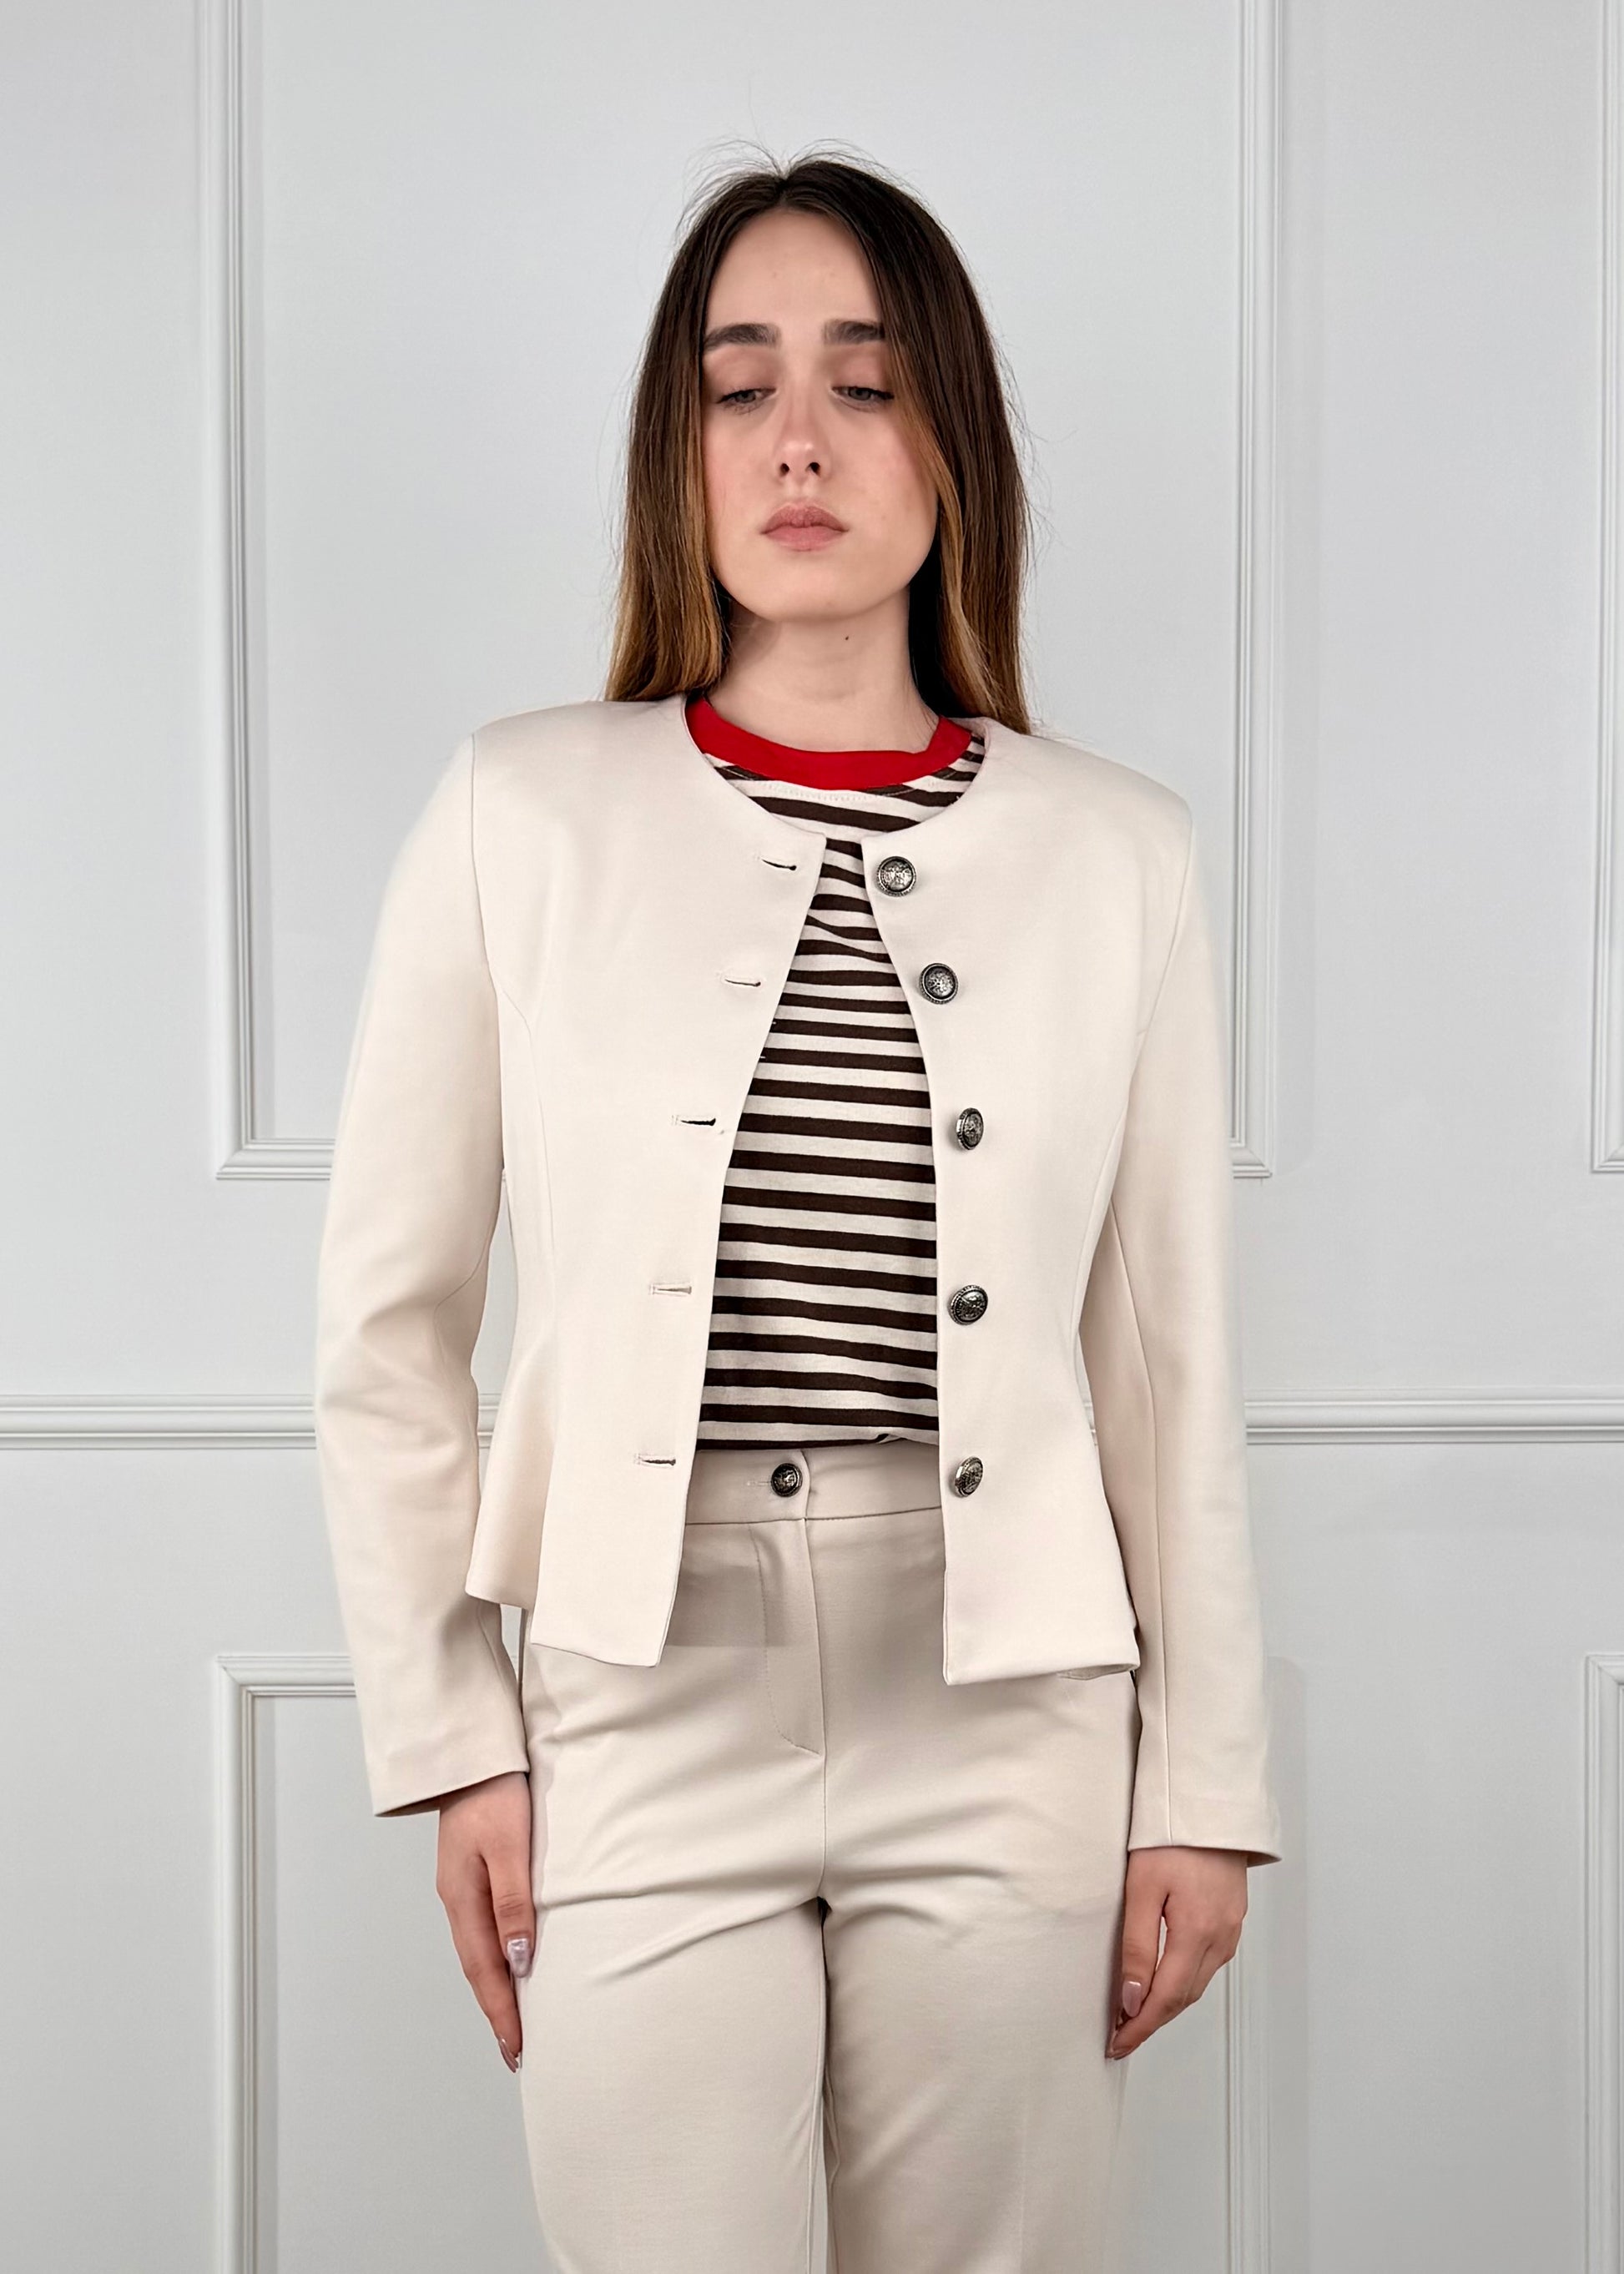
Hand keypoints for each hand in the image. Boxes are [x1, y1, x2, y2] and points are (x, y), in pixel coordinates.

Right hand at [434, 1769, 534, 2071]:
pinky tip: (512, 1961)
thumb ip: (514, 1903)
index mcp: (462, 1898)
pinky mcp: (472, 1870)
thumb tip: (519, 1960)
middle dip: (498, 2010)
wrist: (470, 1750)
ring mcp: (461, 1885)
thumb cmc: (495, 1791)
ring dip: (497, 1986)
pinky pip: (483, 1927)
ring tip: (516, 2018)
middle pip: (478, 1967)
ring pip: (479, 1949)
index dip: (502, 2012)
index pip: (484, 1970)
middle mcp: (456, 1898)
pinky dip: (497, 1954)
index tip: (518, 2049)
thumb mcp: (510, 1847)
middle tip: (517, 2050)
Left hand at [1107, 1844, 1247, 2057]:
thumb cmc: (1171, 1837)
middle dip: (1152, 2021)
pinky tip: (1166, 1982)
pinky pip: (1208, 1964)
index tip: (1117, 2043)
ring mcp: (1230, 1930)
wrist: (1208, 1804)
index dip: (1140, 2027)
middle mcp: (1220, 1938)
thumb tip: (1133, 2000)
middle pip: (1184, 1997)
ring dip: (1168, 2004)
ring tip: (1137, 2015)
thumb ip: (1138, 1947)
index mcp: (1198, 1933)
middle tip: (1121, 2036)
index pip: (1165, 1999)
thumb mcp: (1142, 1889)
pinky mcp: (1231, 1919)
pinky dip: (1184, 1981)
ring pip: (1198, 1984)